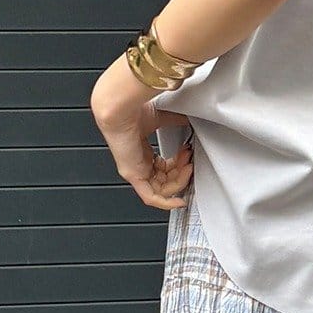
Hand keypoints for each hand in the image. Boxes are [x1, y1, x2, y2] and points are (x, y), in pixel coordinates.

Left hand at [89, 55, 193, 210]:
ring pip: (161, 190)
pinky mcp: (133, 175)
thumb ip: (177, 122)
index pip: (163, 170)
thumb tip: (192, 122)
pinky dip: (166, 203)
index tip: (188, 155)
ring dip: (179, 181)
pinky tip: (179, 201)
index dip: (179, 166)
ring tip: (188, 167)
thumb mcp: (162, 118)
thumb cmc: (132, 111)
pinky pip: (151, 198)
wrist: (120, 110)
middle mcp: (137, 164)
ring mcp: (134, 171)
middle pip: (165, 181)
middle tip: (190, 160)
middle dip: (182, 173)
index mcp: (142, 153)